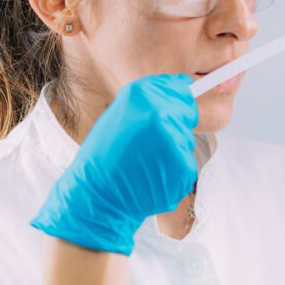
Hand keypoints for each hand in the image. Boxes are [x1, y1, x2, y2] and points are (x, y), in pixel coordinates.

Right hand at [31, 74, 198, 254]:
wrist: (96, 196)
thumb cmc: (104, 156)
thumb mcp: (121, 114)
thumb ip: (151, 100)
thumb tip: (183, 88)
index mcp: (143, 96)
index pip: (181, 89)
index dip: (177, 101)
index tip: (170, 111)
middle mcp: (162, 114)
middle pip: (187, 115)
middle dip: (173, 127)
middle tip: (148, 145)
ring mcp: (175, 141)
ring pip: (185, 142)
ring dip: (172, 152)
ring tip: (144, 162)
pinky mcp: (184, 168)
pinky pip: (186, 165)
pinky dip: (173, 172)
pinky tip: (151, 177)